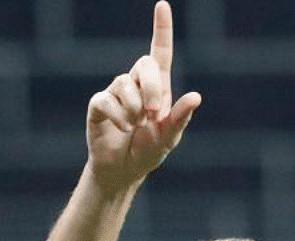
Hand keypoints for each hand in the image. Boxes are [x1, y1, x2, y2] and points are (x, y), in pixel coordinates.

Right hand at [86, 1, 201, 192]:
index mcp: (158, 87)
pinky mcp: (98, 104)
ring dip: (134, 109)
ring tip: (135, 126)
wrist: (124, 170)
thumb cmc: (149, 151)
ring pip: (123, 84)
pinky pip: (106, 100)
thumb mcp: (169, 136)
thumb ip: (180, 117)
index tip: (162, 5)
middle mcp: (135, 84)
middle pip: (143, 64)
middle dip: (151, 87)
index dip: (161, 29)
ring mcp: (115, 92)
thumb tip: (196, 96)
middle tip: (153, 113)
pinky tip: (123, 129)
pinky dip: (118, 117)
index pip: (160, 52)